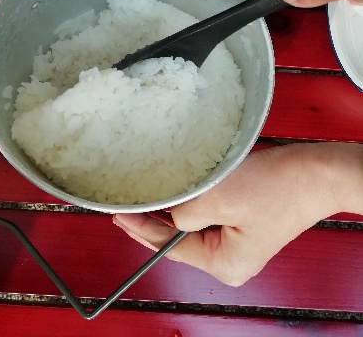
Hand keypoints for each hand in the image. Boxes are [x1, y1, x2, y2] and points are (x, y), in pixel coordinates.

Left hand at [113, 143, 362, 285]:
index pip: (168, 247)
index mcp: (224, 263)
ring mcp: (237, 241)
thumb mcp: (219, 198)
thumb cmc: (278, 186)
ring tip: (152, 192)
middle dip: (155, 218)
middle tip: (130, 200)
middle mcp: (229, 259)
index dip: (139, 228)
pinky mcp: (242, 222)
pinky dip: (193, 200)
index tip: (119, 212)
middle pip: (178, 239)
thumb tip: (168, 213)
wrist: (315, 171)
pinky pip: (207, 213)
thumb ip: (183, 212)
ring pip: (192, 223)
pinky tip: (181, 187)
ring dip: (175, 206)